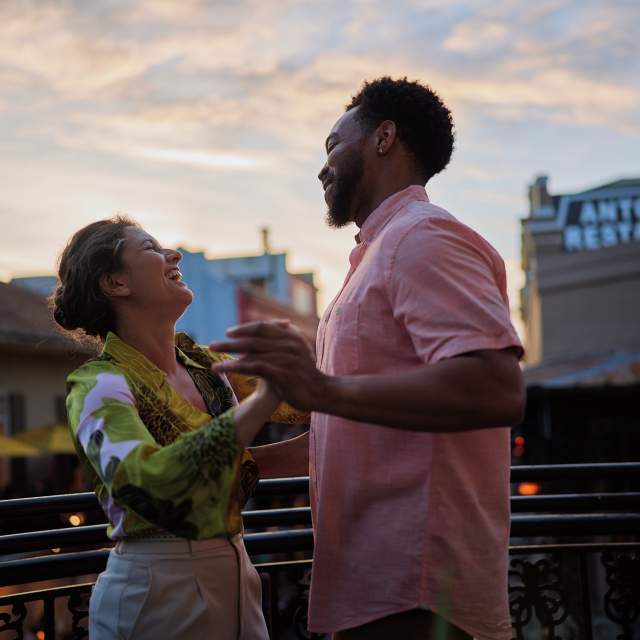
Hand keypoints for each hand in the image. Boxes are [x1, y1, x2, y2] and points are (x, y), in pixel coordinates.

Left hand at [210, 320, 328, 411]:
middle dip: (231, 342)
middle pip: (254, 339)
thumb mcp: (293, 355)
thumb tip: (252, 344)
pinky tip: (224, 370)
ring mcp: (286, 358)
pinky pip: (254, 367)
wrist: (322, 393)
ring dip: (229, 357)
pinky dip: (236, 367)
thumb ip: (277, 345)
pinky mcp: (282, 373)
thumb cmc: (304, 375)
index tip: (229, 332)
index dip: (245, 328)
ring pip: (252, 352)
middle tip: (212, 344)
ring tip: (212, 363)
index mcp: (292, 336)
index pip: (264, 327)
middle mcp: (289, 343)